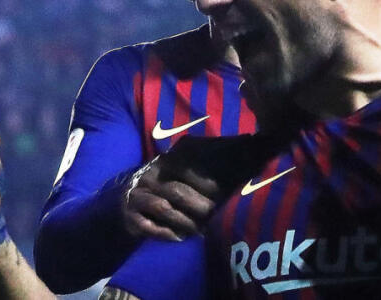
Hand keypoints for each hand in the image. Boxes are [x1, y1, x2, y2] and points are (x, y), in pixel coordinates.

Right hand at [121, 135, 264, 240]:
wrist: (130, 202)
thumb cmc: (170, 185)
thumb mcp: (188, 168)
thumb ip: (216, 155)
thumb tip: (250, 140)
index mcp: (167, 161)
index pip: (186, 169)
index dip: (206, 182)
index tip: (222, 193)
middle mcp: (151, 176)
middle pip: (177, 191)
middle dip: (198, 205)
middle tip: (214, 216)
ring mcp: (138, 197)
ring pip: (164, 209)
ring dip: (185, 221)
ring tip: (200, 231)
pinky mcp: (131, 217)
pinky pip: (149, 227)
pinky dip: (166, 234)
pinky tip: (180, 239)